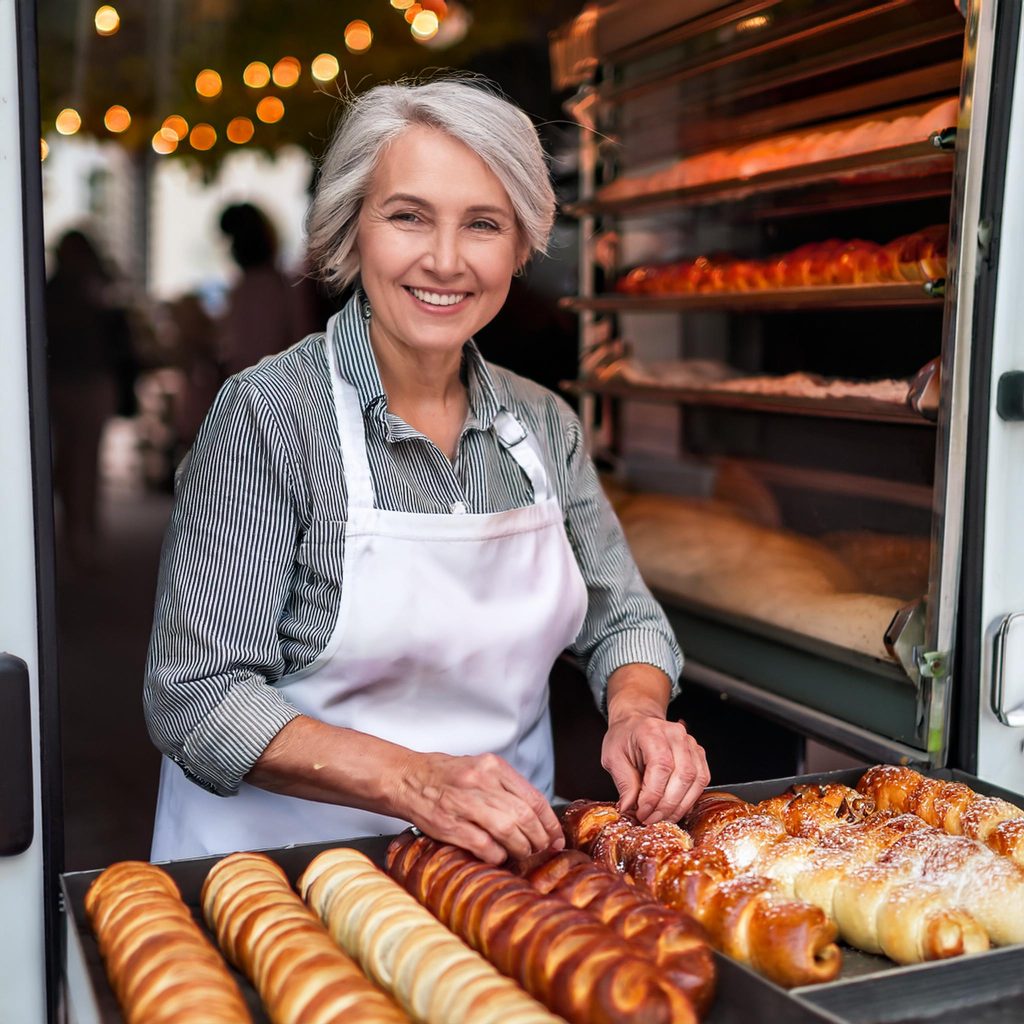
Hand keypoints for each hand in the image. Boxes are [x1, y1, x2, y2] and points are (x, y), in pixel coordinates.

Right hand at [393, 751, 564, 864]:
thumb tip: (537, 816)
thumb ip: (506, 787)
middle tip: (541, 849)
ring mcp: (464, 803)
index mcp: (492, 766)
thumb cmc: (445, 776)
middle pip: (524, 815)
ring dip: (521, 848)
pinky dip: (497, 855)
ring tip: (522, 854)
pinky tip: (499, 856)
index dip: (549, 823)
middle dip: (539, 839)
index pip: (533, 797)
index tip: (556, 838)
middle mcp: (480, 781)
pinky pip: (484, 845)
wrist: (406, 778)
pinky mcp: (449, 825)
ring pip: (508, 830)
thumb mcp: (480, 768)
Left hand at [602, 714, 709, 824]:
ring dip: (680, 805)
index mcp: (651, 731)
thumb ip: (624, 783)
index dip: (654, 795)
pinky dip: (690, 799)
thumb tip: (628, 808)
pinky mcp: (698, 754)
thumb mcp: (613, 758)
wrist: (636, 723)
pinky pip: (702, 780)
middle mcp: (675, 734)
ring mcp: (690, 743)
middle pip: (683, 774)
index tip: (642, 812)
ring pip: (696, 779)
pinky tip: (675, 808)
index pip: (661, 766)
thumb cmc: (624, 738)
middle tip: (651, 819)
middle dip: (667, 804)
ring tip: (663, 818)